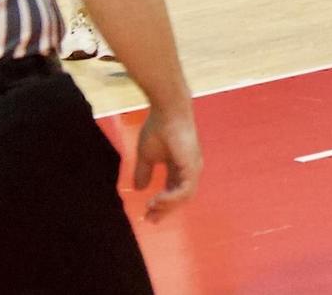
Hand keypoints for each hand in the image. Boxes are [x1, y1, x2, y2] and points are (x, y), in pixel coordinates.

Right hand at [133, 106, 201, 221]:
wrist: (166, 112)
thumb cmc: (157, 129)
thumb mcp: (146, 156)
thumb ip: (144, 172)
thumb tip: (138, 189)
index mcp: (180, 167)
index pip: (173, 190)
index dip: (161, 203)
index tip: (147, 214)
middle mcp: (189, 169)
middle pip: (180, 197)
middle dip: (165, 210)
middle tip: (150, 219)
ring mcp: (193, 168)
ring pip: (184, 197)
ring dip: (167, 206)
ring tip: (151, 208)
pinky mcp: (192, 167)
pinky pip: (184, 191)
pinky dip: (171, 199)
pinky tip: (157, 200)